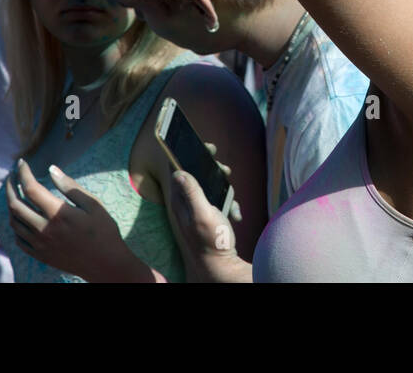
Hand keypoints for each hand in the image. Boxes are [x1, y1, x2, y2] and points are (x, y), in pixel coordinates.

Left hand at [4, 159, 163, 282]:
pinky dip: (16, 225)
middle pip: (15, 205)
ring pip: (14, 222)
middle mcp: (44, 229)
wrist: (105, 264)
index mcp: (57, 213)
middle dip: (10, 186)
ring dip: (11, 205)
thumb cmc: (103, 231)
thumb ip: (70, 187)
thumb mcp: (93, 204)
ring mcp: (40, 244)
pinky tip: (21, 218)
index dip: (23, 173)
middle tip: (12, 176)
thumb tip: (51, 169)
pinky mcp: (40, 255)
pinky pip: (19, 239)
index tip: (21, 163)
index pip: (30, 188)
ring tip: (15, 194)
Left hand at [164, 158, 250, 283]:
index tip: (206, 146)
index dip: (188, 154)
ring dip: (224, 189)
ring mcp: (197, 211)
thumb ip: (192, 192)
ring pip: (210, 188)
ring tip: (231, 198)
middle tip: (224, 170)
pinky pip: (219, 202)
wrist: (221, 267)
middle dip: (212, 170)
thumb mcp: (202, 214)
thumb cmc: (211, 241)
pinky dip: (229, 205)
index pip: (177, 170)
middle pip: (195, 176)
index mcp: (179, 202)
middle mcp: (185, 205)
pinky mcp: (208, 218)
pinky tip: (235, 215)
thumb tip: (178, 170)